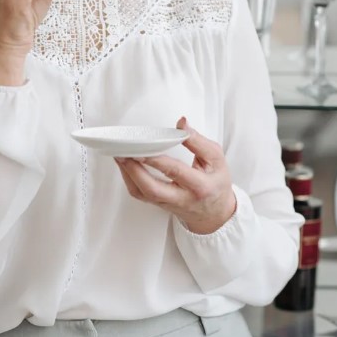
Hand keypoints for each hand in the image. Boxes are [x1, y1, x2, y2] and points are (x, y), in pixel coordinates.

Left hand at [115, 117, 235, 233]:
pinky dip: (129, 179)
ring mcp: (168, 204)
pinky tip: (125, 165)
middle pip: (153, 189)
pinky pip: (140, 194)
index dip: (158, 159)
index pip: (176, 172)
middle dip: (136, 169)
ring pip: (143, 193)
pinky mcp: (158, 205)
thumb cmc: (215, 182)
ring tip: (120, 155)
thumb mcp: (216, 159)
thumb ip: (198, 141)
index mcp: (200, 186)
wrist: (215, 213)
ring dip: (128, 173)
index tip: (145, 145)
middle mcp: (182, 199)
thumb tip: (182, 123)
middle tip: (124, 151)